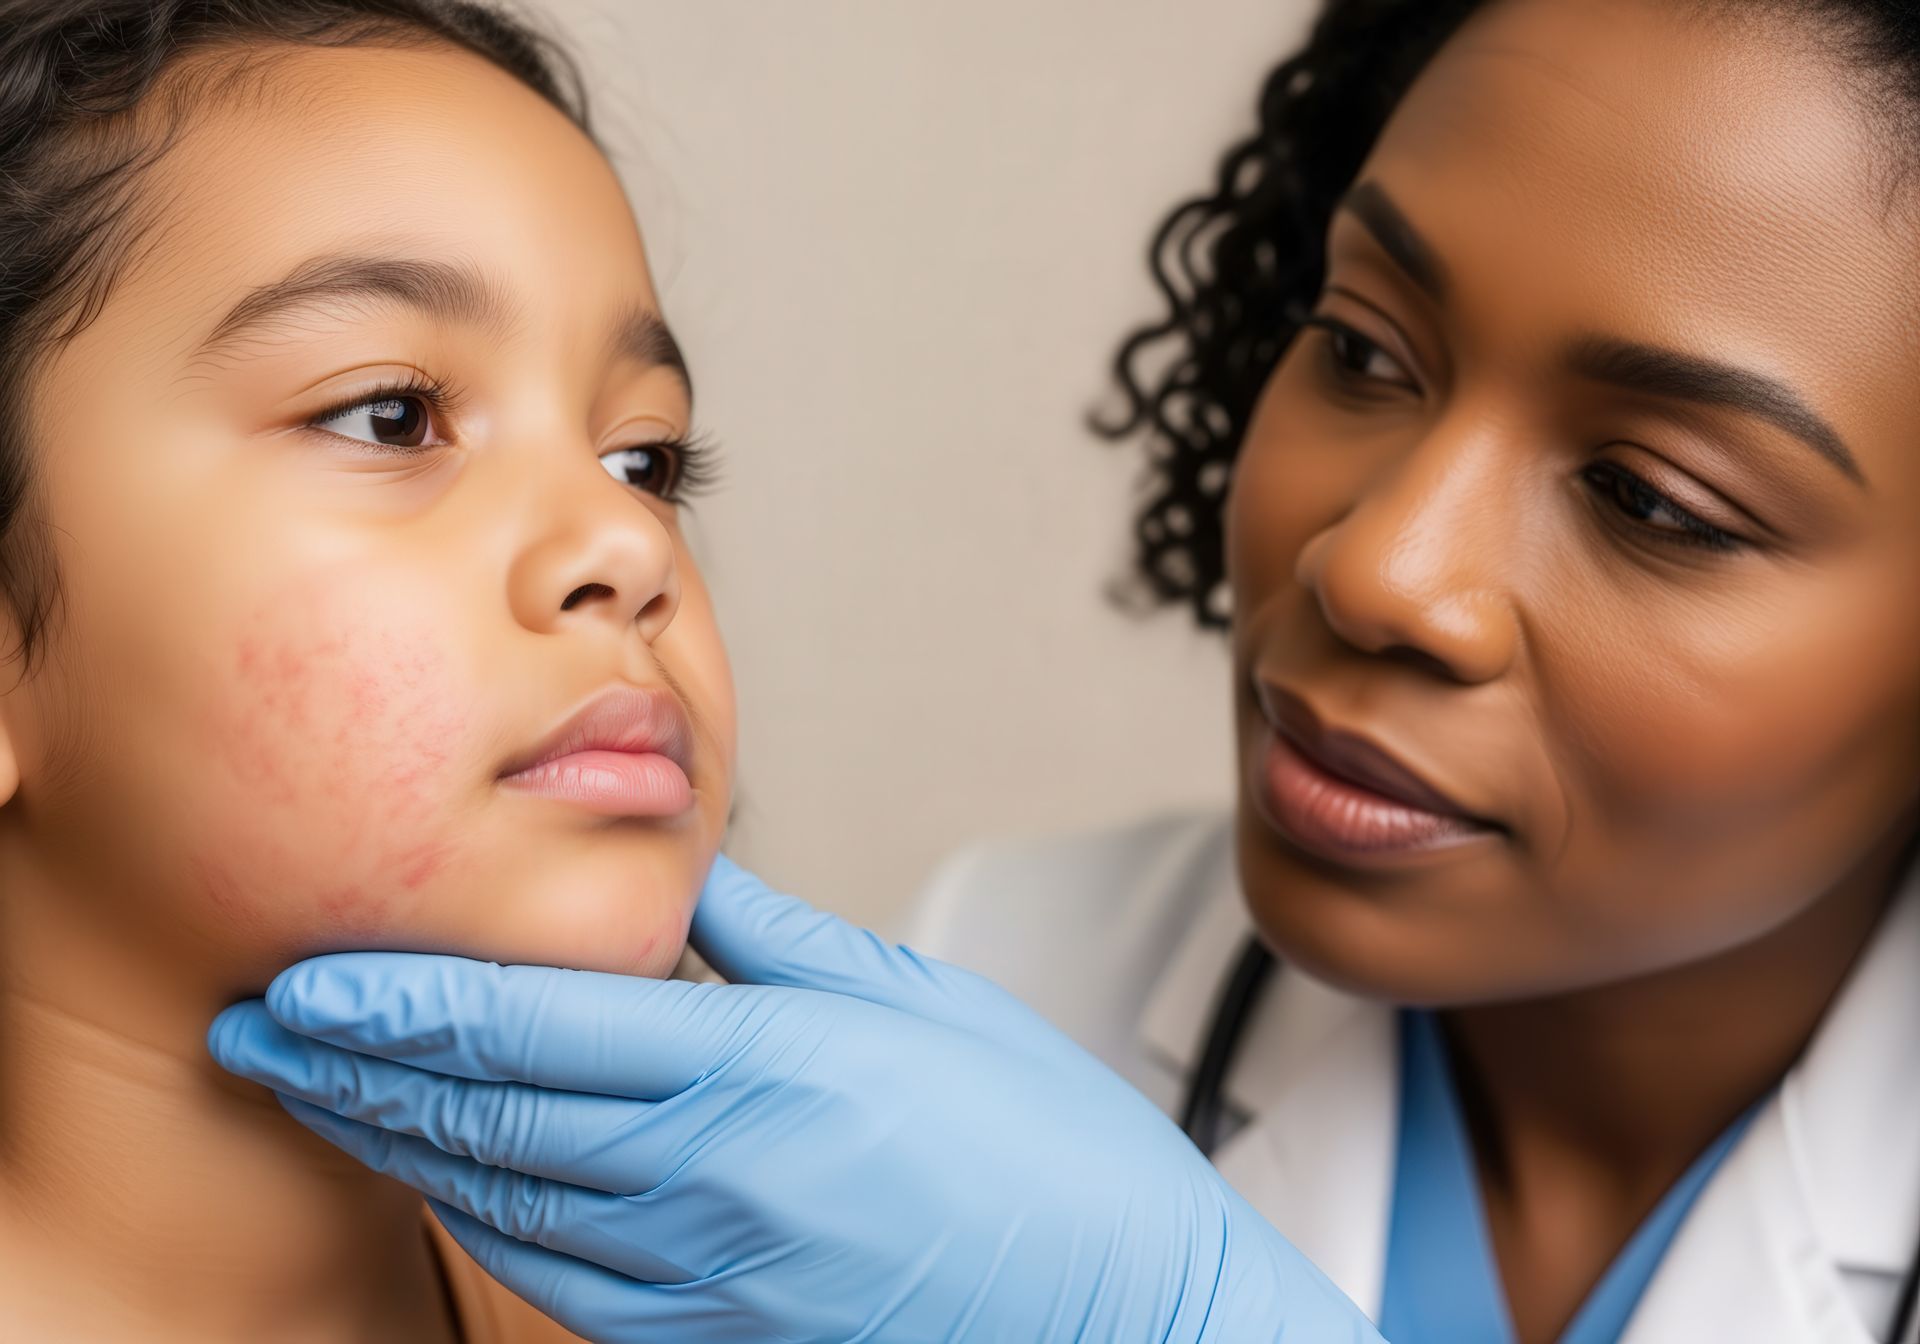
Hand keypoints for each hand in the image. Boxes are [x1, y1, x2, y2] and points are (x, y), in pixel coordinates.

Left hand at [208, 857, 1382, 1343]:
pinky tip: (439, 1178)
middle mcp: (712, 1178)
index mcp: (767, 1070)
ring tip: (317, 1089)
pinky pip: (558, 1274)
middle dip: (353, 1064)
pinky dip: (476, 1216)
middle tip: (262, 1023)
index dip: (402, 998)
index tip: (311, 968)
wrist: (1123, 1318)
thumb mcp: (918, 1004)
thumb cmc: (1046, 1156)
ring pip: (499, 1199)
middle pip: (485, 1113)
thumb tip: (684, 877)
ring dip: (391, 1139)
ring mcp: (704, 1276)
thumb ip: (778, 940)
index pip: (536, 1025)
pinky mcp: (711, 1338)